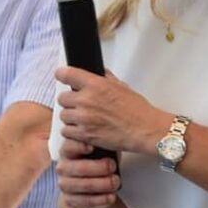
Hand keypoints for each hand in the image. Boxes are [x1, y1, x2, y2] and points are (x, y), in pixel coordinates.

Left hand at [55, 67, 169, 154]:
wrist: (145, 130)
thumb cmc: (137, 110)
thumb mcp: (122, 86)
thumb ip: (106, 78)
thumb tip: (99, 72)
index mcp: (96, 84)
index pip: (66, 74)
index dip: (62, 75)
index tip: (62, 77)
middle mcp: (87, 100)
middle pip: (62, 98)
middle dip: (70, 102)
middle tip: (79, 105)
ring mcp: (84, 118)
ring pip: (63, 115)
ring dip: (71, 118)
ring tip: (83, 120)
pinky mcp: (84, 134)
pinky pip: (66, 132)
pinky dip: (73, 132)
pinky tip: (84, 131)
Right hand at [56, 137, 120, 207]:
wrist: (94, 182)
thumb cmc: (99, 158)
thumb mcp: (99, 147)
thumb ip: (100, 140)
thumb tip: (112, 130)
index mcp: (68, 150)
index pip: (69, 146)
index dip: (79, 146)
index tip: (92, 147)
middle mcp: (63, 167)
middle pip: (78, 168)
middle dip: (98, 168)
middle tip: (113, 166)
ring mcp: (65, 184)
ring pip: (81, 185)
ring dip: (101, 184)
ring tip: (116, 182)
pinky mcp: (70, 199)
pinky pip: (83, 202)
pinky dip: (99, 200)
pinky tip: (111, 196)